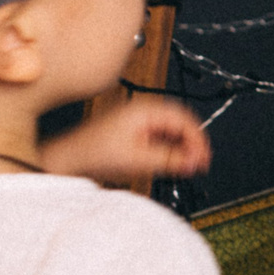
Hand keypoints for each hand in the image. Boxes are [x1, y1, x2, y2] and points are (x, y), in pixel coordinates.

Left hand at [43, 95, 210, 184]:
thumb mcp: (138, 159)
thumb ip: (170, 160)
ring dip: (181, 147)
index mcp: (145, 109)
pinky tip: (171, 162)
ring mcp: (137, 119)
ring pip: (170, 130)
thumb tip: (194, 162)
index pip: (184, 120)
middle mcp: (143, 109)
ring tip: (187, 165)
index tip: (204, 159)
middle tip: (200, 163)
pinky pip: (160, 136)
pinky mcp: (133, 130)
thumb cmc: (93, 153)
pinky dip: (169, 149)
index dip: (198, 140)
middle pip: (180, 122)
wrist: (69, 159)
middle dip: (192, 143)